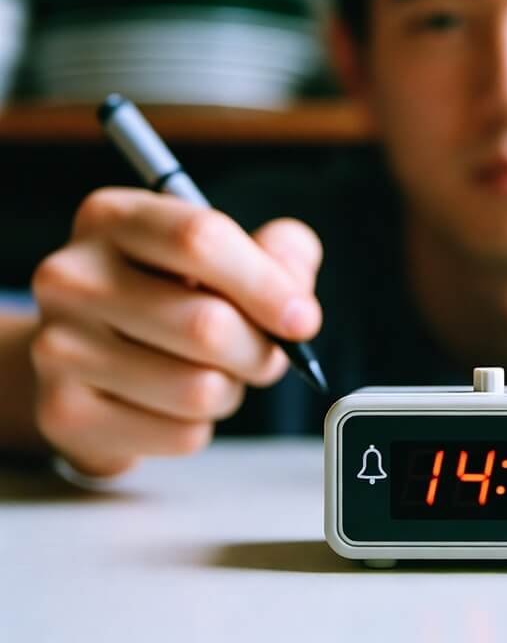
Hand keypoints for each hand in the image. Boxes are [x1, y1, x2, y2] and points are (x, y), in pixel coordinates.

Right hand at [30, 190, 321, 475]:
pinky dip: (199, 426)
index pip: (200, 239)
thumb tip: (296, 302)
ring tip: (213, 373)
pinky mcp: (63, 413)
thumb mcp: (229, 252)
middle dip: (259, 349)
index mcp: (114, 218)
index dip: (266, 284)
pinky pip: (179, 434)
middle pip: (207, 324)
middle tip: (263, 353)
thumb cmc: (173, 292)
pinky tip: (173, 403)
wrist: (89, 351)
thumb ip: (280, 254)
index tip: (303, 319)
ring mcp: (58, 346)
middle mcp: (72, 276)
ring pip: (198, 388)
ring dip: (230, 390)